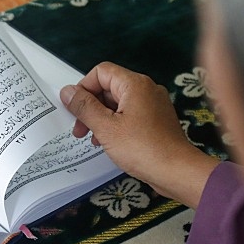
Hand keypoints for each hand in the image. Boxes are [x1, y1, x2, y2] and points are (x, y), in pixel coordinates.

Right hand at [60, 62, 217, 208]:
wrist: (176, 171)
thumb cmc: (145, 149)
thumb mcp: (106, 128)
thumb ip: (84, 107)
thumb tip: (67, 92)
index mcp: (135, 85)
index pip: (101, 72)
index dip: (84, 88)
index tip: (75, 108)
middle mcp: (146, 90)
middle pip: (109, 87)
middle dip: (90, 106)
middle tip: (80, 128)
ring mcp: (153, 105)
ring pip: (118, 103)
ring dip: (101, 118)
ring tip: (93, 138)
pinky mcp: (156, 120)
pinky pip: (129, 115)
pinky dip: (115, 125)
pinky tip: (109, 142)